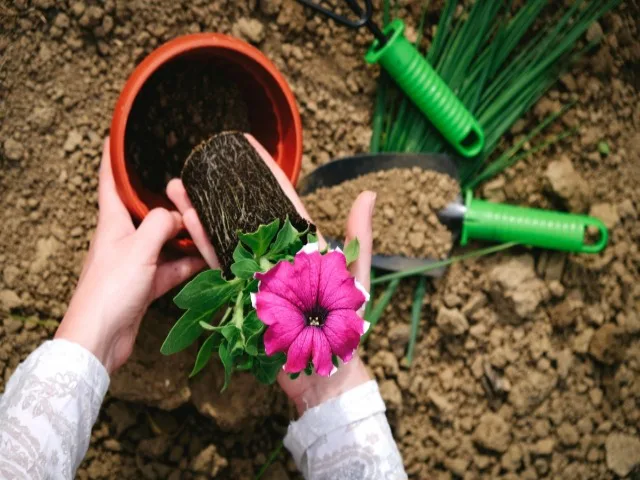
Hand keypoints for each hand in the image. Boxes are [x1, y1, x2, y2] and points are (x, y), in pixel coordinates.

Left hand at [55, 139, 205, 373]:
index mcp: (112, 222)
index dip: (112, 157)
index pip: (109, 180)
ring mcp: (136, 261)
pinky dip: (188, 265)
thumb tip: (180, 215)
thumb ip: (162, 223)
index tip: (118, 136)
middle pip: (146, 210)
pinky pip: (172, 267)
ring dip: (185, 237)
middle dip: (165, 198)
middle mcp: (123, 238)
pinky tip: (208, 262)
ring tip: (209, 225)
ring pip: (165, 240)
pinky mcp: (146, 284)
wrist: (100, 338)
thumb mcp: (139, 247)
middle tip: (187, 183)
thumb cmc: (111, 289)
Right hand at [167, 134, 375, 413]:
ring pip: (225, 236)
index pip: (282, 200)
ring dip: (202, 211)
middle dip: (222, 188)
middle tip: (198, 163)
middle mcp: (275, 255)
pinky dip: (203, 244)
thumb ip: (358, 239)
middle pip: (245, 214)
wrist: (325, 372)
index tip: (246, 146)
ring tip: (179, 187)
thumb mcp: (356, 278)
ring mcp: (256, 274)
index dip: (265, 172)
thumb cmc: (347, 327)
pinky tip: (186, 221)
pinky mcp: (240, 295)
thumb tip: (368, 195)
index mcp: (302, 245)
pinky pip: (219, 266)